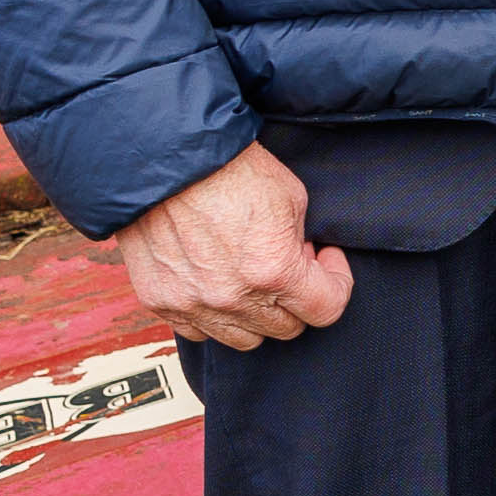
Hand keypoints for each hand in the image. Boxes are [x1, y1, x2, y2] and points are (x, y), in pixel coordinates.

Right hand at [116, 141, 350, 348]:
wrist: (166, 156)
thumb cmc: (230, 169)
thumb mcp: (292, 198)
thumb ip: (301, 243)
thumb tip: (302, 264)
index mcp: (273, 272)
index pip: (326, 310)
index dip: (335, 283)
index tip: (326, 265)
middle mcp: (232, 298)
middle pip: (286, 328)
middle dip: (296, 298)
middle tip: (287, 263)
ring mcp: (193, 304)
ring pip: (243, 338)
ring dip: (256, 314)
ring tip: (251, 276)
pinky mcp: (160, 301)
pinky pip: (198, 330)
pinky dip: (212, 315)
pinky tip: (217, 282)